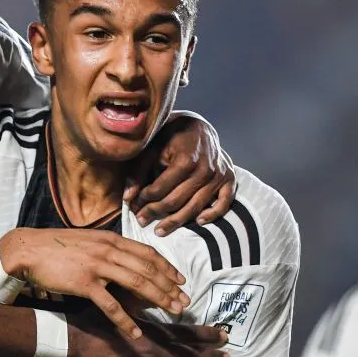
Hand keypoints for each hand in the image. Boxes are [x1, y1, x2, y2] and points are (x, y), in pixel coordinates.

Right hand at [4, 228, 189, 338]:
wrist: (27, 250)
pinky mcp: (85, 282)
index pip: (147, 252)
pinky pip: (111, 304)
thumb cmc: (55, 247)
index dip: (167, 267)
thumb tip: (126, 262)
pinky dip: (126, 320)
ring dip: (158, 299)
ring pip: (138, 283)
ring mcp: (97, 266)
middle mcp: (108, 250)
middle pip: (148, 269)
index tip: (181, 280)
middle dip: (170, 286)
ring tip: (172, 312)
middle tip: (185, 302)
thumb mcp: (87, 242)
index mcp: (110, 239)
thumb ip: (108, 250)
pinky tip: (136, 332)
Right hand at [64, 314, 230, 356]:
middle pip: (190, 356)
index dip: (207, 335)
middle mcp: (155, 352)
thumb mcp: (120, 304)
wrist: (74, 344)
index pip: (187, 333)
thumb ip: (141, 301)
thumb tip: (155, 292)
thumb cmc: (95, 320)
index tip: (224, 335)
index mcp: (153, 331)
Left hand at [124, 113, 235, 235]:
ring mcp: (219, 174)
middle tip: (141, 220)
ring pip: (196, 206)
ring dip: (176, 221)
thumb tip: (128, 198)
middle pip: (177, 200)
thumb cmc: (169, 136)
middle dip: (155, 212)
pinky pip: (224, 202)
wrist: (197, 125)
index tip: (134, 203)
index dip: (145, 198)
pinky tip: (199, 222)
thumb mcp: (150, 149)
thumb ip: (138, 173)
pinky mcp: (229, 178)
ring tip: (159, 230)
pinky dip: (213, 214)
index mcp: (185, 159)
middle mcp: (205, 169)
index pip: (161, 188)